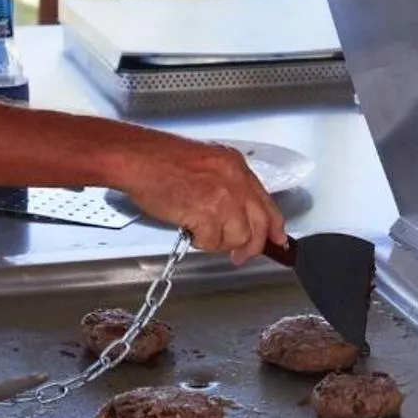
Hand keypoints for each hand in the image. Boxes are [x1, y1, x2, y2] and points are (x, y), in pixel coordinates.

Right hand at [115, 135, 286, 263]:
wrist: (139, 160)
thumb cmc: (160, 161)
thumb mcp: (205, 164)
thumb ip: (226, 185)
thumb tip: (237, 215)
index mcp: (236, 166)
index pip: (266, 202)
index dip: (274, 226)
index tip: (278, 240)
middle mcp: (236, 181)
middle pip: (260, 225)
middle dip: (252, 246)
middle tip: (240, 257)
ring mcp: (224, 197)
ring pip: (239, 237)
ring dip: (219, 241)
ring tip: (199, 230)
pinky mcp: (208, 212)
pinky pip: (214, 241)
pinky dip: (200, 240)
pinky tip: (188, 227)